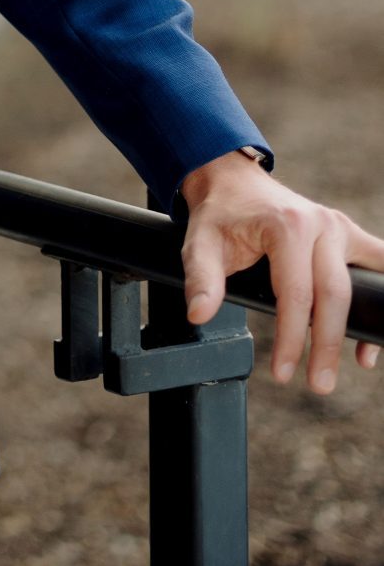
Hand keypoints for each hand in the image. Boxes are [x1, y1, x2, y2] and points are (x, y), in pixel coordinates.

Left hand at [179, 150, 383, 391]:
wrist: (233, 180)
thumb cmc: (219, 214)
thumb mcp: (199, 241)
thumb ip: (201, 278)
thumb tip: (199, 315)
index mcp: (287, 226)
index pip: (296, 293)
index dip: (291, 338)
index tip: (281, 373)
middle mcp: (322, 224)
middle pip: (335, 293)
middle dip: (327, 344)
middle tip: (319, 385)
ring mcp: (340, 228)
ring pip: (363, 283)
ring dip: (363, 325)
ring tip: (357, 363)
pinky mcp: (349, 236)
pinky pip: (377, 268)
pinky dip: (380, 300)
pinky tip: (368, 343)